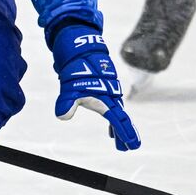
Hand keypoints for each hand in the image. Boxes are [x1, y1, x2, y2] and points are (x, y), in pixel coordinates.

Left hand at [52, 26, 140, 150]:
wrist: (79, 47)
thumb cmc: (77, 66)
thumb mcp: (70, 86)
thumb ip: (67, 102)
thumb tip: (62, 116)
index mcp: (106, 98)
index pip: (118, 119)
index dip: (126, 133)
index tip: (133, 145)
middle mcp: (110, 95)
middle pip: (120, 119)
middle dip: (124, 134)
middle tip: (128, 147)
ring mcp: (107, 91)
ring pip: (115, 113)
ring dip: (117, 127)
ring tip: (118, 141)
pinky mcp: (101, 88)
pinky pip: (110, 107)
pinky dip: (111, 118)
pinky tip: (109, 127)